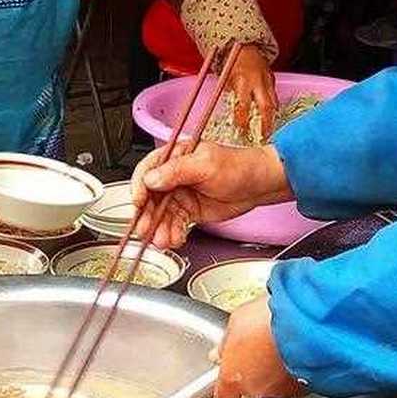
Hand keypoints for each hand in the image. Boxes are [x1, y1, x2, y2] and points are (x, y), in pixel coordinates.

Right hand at [130, 141, 290, 248]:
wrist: (259, 185)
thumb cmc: (238, 166)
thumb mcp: (206, 164)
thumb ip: (177, 171)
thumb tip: (152, 179)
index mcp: (174, 157)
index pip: (147, 171)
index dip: (139, 187)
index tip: (138, 202)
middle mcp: (173, 176)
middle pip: (150, 197)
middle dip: (147, 215)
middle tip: (145, 229)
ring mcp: (180, 195)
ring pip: (161, 215)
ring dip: (159, 229)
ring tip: (163, 240)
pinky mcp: (188, 211)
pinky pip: (174, 224)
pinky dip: (172, 233)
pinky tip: (174, 239)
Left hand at [215, 298, 305, 397]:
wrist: (304, 322)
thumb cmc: (269, 320)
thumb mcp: (237, 321)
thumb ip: (226, 342)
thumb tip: (221, 351)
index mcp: (233, 377)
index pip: (224, 397)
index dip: (227, 386)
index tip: (230, 374)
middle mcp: (256, 388)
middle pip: (250, 387)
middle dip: (252, 371)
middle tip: (257, 348)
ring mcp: (280, 390)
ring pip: (272, 384)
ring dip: (273, 370)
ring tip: (278, 346)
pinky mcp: (303, 387)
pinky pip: (293, 381)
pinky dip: (292, 371)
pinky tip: (293, 353)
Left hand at [224, 47, 278, 139]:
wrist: (246, 48)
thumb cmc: (233, 64)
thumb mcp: (227, 80)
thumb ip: (232, 96)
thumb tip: (234, 114)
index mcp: (243, 82)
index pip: (244, 106)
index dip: (243, 120)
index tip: (242, 131)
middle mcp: (258, 82)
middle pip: (265, 107)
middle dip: (265, 123)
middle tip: (264, 136)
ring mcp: (268, 81)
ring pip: (274, 103)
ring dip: (271, 118)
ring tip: (269, 131)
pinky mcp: (273, 80)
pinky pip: (275, 97)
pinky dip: (273, 108)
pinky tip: (271, 117)